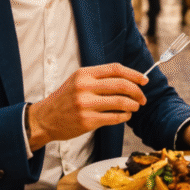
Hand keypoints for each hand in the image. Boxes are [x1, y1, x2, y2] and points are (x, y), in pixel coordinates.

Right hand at [27, 63, 147, 150]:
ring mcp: (85, 104)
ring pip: (120, 102)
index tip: (144, 80)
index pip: (115, 69)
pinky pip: (114, 117)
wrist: (44, 119)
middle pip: (121, 85)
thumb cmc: (65, 99)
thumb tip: (128, 79)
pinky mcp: (87, 121)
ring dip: (133, 105)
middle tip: (143, 98)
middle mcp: (84, 87)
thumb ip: (99, 78)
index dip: (134, 74)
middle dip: (137, 91)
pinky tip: (125, 115)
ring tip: (135, 107)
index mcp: (84, 74)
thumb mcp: (77, 81)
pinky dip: (124, 116)